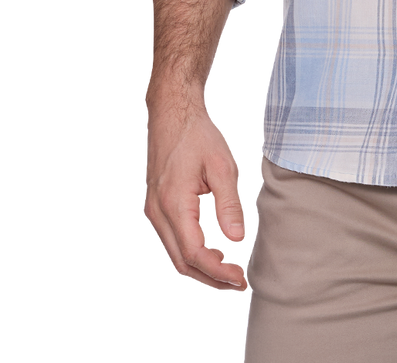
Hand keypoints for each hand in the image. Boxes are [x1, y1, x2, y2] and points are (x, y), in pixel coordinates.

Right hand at [142, 92, 249, 293]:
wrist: (172, 113)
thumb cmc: (198, 135)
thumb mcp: (223, 165)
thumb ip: (230, 204)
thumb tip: (237, 239)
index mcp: (174, 205)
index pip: (196, 255)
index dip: (219, 272)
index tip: (243, 278)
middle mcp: (158, 215)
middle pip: (182, 264)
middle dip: (211, 280)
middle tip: (240, 284)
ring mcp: (153, 213)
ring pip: (174, 257)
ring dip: (201, 271)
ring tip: (230, 274)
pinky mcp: (155, 208)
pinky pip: (171, 243)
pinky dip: (191, 256)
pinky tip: (212, 253)